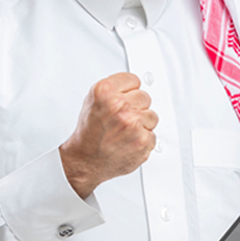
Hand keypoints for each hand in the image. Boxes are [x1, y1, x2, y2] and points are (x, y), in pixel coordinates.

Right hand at [60, 72, 158, 197]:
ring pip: (152, 116)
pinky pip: (153, 135)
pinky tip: (129, 142)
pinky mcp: (143, 141)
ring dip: (142, 124)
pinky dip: (143, 140)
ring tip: (125, 131)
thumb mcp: (91, 101)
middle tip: (122, 119)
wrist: (86, 160)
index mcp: (105, 92)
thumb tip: (133, 85)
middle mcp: (119, 106)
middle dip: (135, 107)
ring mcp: (133, 124)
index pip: (133, 80)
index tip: (123, 99)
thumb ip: (113, 89)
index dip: (128, 91)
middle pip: (144, 97)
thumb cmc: (89, 134)